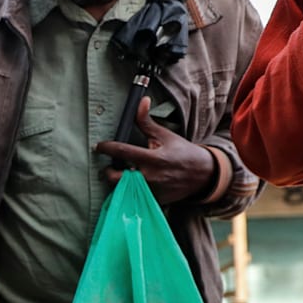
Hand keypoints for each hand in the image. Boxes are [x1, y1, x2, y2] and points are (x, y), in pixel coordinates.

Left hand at [93, 97, 215, 205]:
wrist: (203, 174)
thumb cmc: (182, 152)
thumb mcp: (165, 135)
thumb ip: (147, 121)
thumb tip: (141, 101)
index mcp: (153, 158)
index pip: (122, 152)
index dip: (106, 148)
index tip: (99, 146)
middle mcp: (151, 177)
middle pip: (116, 178)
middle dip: (107, 172)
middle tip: (108, 166)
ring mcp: (153, 191)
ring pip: (123, 190)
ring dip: (118, 182)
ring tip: (120, 175)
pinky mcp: (155, 201)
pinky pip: (135, 198)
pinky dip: (130, 191)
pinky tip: (132, 184)